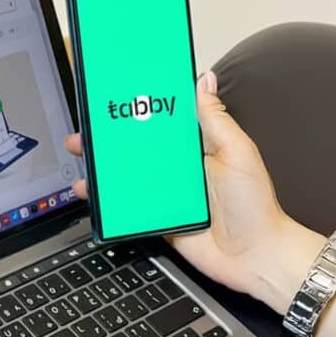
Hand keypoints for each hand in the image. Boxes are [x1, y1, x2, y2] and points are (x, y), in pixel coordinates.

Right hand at [67, 70, 335, 336]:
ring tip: (82, 159)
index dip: (138, 110)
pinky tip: (92, 194)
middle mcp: (178, 169)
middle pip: (137, 149)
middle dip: (108, 139)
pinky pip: (128, 207)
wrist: (253, 255)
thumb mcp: (237, 152)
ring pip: (127, 177)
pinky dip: (108, 201)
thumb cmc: (254, 204)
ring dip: (102, 169)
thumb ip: (216, 119)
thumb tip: (205, 81)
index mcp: (196, 147)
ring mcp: (165, 195)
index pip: (162, 122)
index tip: (114, 98)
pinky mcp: (157, 219)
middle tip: (85, 131)